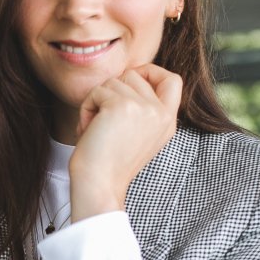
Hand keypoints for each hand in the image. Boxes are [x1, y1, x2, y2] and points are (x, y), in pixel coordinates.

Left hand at [69, 63, 182, 222]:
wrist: (99, 186)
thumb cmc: (108, 163)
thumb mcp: (137, 134)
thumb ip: (143, 108)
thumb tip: (130, 76)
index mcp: (168, 122)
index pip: (173, 80)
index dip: (151, 72)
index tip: (129, 83)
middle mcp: (161, 114)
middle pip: (134, 75)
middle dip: (113, 92)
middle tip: (105, 121)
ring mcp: (145, 108)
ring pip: (113, 81)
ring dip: (97, 102)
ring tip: (96, 129)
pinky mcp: (122, 106)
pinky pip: (97, 91)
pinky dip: (86, 108)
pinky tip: (89, 130)